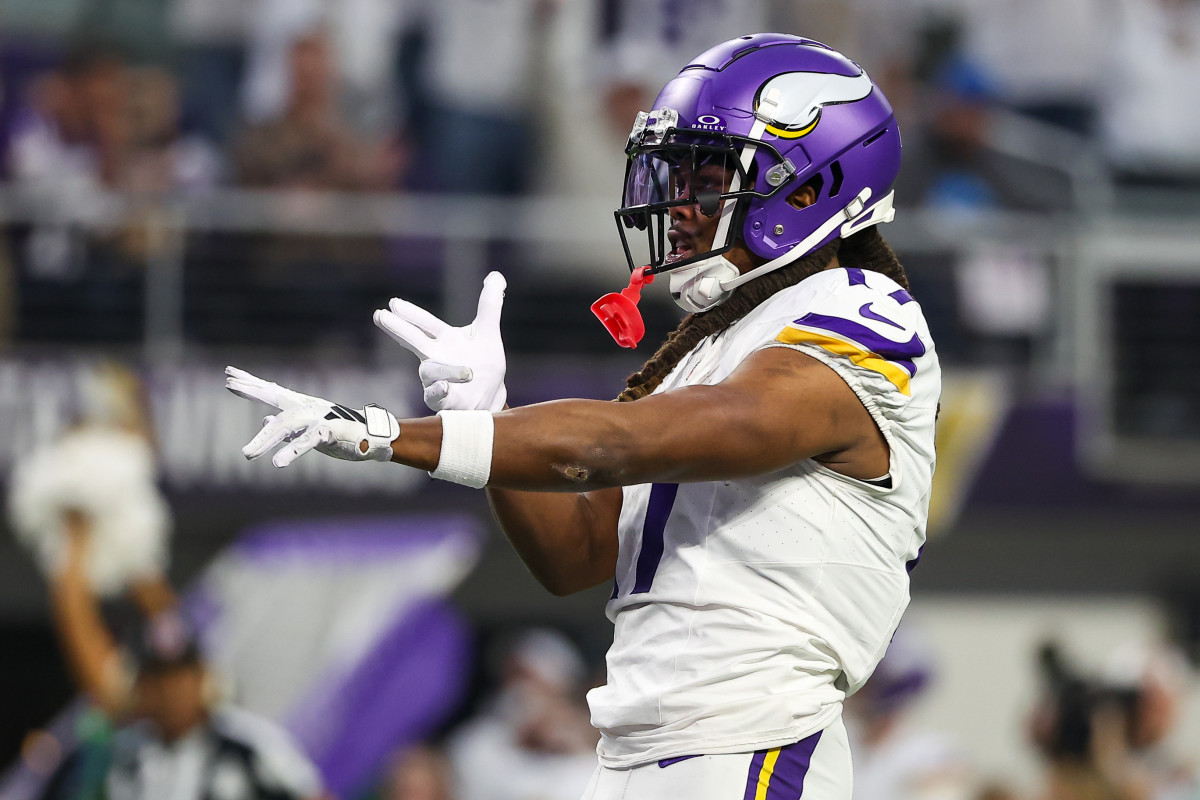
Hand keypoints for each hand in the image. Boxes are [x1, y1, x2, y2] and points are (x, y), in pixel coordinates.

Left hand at [225, 367, 398, 467]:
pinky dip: (293, 451)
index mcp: (302, 406)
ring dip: (265, 440)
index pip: (272, 391)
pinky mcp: (331, 432)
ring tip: (247, 454)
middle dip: (252, 389)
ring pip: (287, 425)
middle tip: (230, 383)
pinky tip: (278, 463)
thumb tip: (264, 420)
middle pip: (275, 396)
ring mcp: (319, 418)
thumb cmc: (342, 433)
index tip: (228, 375)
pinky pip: (309, 441)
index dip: (250, 384)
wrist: (374, 438)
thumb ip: (285, 426)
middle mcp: (308, 407)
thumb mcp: (308, 429)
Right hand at [373, 272, 507, 411]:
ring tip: (466, 371)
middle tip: (380, 315)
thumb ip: (490, 304)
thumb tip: (496, 275)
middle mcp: (435, 358)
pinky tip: (443, 386)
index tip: (393, 303)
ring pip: (430, 371)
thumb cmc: (482, 362)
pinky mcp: (443, 400)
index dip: (410, 314)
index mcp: (444, 340)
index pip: (425, 324)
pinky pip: (436, 395)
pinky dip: (439, 390)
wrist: (490, 395)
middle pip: (414, 341)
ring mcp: (436, 379)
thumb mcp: (488, 331)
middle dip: (398, 328)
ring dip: (441, 369)